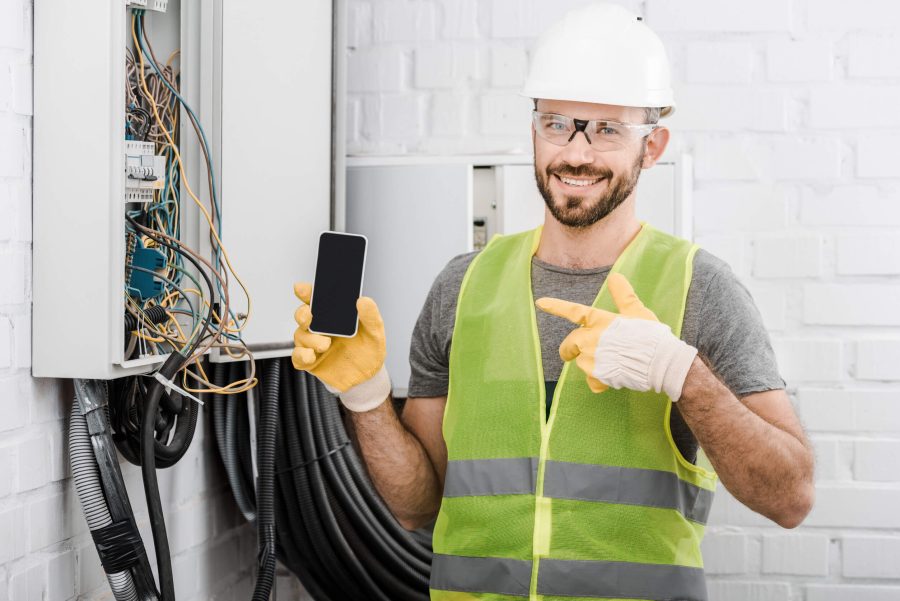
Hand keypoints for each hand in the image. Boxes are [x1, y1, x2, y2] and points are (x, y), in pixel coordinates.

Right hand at [292, 282, 389, 411]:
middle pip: (302, 315)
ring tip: (325, 344)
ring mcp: (313, 344)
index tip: (301, 288)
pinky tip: (311, 356)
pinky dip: (301, 355)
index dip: (306, 292)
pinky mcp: (310, 361)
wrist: (367, 377)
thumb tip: (363, 301)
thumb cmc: (368, 351)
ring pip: (300, 335)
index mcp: (333, 316)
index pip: (317, 299)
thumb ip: (370, 316)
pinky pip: (297, 356)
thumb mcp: (375, 332)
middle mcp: (321, 327)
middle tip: (309, 318)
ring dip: (310, 339)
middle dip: (302, 314)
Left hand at [535, 273, 697, 400]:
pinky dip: (600, 381)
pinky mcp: (597, 377)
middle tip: (574, 353)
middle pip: (568, 344)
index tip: (540, 303)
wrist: (659, 361)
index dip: (556, 306)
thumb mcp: (637, 311)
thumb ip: (623, 295)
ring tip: (613, 363)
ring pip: (581, 363)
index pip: (573, 311)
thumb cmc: (649, 334)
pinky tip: (615, 377)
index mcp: (599, 320)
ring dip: (592, 365)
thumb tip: (615, 277)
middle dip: (569, 349)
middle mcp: (590, 339)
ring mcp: (592, 359)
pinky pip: (593, 381)